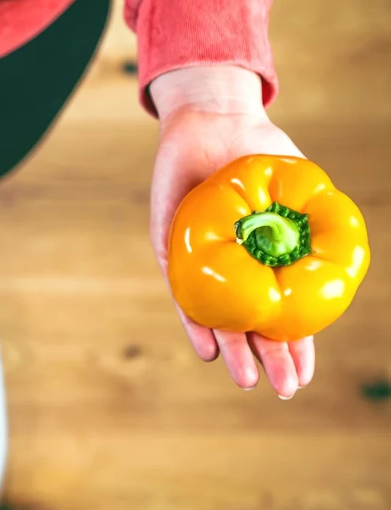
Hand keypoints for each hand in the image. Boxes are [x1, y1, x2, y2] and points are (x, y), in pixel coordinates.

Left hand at [148, 67, 313, 398]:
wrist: (211, 119)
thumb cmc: (257, 150)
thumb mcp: (296, 185)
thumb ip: (310, 217)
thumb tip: (338, 254)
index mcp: (264, 262)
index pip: (280, 314)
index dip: (293, 346)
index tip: (305, 376)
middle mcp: (230, 270)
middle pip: (248, 325)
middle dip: (266, 360)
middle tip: (284, 390)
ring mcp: (199, 263)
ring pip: (214, 317)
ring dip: (231, 349)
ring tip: (245, 381)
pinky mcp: (170, 248)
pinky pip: (182, 289)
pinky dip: (194, 318)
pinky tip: (207, 346)